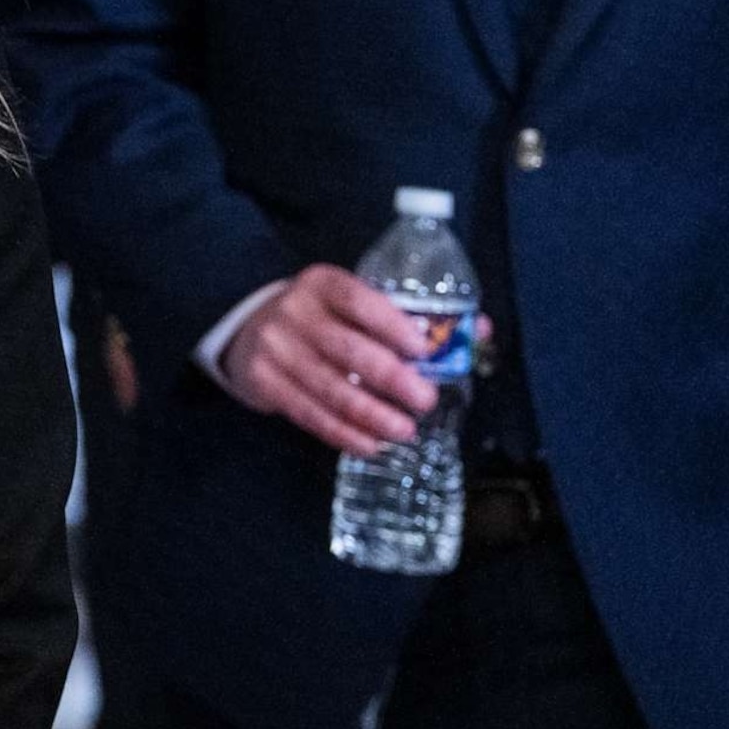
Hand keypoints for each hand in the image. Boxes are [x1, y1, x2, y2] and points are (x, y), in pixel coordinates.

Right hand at [216, 265, 442, 457]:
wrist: (248, 331)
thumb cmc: (319, 319)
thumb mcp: (352, 305)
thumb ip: (409, 317)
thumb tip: (480, 330)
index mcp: (322, 284)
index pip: (358, 300)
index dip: (391, 324)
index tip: (423, 349)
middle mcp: (294, 312)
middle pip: (347, 348)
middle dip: (391, 378)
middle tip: (426, 401)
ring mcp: (275, 348)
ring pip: (329, 387)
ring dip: (371, 415)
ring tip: (404, 431)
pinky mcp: (263, 381)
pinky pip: (308, 413)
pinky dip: (341, 433)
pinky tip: (369, 444)